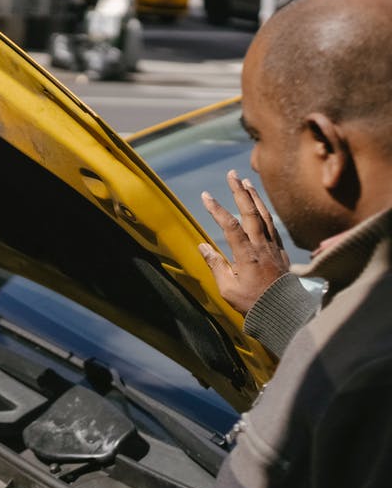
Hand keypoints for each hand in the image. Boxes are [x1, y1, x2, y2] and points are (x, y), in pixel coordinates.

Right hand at [198, 170, 290, 313]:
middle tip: (231, 174)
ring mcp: (274, 247)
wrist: (284, 313)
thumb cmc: (253, 303)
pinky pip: (272, 225)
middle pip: (251, 212)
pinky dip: (265, 212)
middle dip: (239, 191)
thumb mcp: (228, 289)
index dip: (217, 209)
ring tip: (246, 182)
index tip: (206, 196)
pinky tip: (260, 206)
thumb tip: (203, 246)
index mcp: (247, 255)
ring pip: (264, 216)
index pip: (230, 225)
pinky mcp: (281, 251)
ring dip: (255, 197)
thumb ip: (216, 265)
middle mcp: (262, 246)